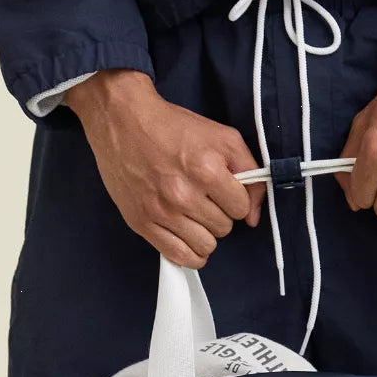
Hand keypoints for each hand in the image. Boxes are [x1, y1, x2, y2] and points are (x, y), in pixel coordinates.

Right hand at [65, 70, 265, 266]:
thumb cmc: (173, 127)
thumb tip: (254, 218)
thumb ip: (251, 173)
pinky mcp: (142, 223)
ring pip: (205, 245)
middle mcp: (184, 194)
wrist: (123, 120)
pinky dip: (190, 254)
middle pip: (224, 228)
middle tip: (203, 197)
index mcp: (206, 170)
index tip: (222, 190)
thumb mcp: (223, 137)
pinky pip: (179, 256)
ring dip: (205, 233)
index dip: (235, 199)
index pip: (241, 208)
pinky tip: (188, 238)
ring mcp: (161, 212)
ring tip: (194, 215)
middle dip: (219, 214)